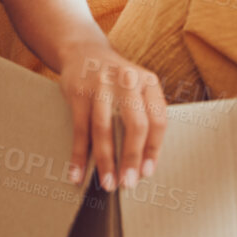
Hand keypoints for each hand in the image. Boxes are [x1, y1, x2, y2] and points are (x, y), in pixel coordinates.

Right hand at [57, 43, 167, 191]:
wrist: (83, 52)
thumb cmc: (116, 82)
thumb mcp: (137, 89)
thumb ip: (144, 117)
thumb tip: (143, 165)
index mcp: (149, 82)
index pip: (158, 120)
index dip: (153, 149)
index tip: (146, 173)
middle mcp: (128, 80)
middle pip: (135, 125)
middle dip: (132, 158)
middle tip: (128, 183)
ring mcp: (101, 84)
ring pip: (104, 129)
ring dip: (106, 161)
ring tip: (107, 183)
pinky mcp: (78, 91)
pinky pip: (80, 129)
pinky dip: (78, 155)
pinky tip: (78, 174)